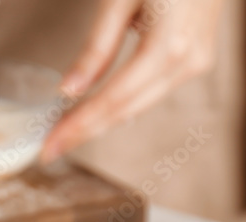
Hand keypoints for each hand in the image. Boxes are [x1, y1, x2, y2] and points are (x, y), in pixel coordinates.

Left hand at [41, 0, 224, 162]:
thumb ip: (97, 47)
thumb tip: (69, 90)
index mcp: (169, 47)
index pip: (112, 100)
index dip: (78, 126)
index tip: (49, 146)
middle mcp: (188, 61)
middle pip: (126, 110)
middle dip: (84, 132)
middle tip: (49, 149)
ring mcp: (196, 61)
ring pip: (140, 106)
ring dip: (101, 122)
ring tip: (65, 134)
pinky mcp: (196, 58)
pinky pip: (152, 92)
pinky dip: (122, 105)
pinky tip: (96, 113)